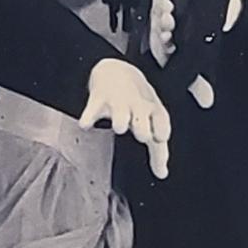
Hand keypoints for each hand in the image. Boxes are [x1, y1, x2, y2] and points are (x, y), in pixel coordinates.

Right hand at [80, 58, 170, 177]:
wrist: (116, 71)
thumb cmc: (138, 103)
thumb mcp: (152, 120)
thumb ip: (158, 150)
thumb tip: (162, 175)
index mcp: (152, 111)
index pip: (161, 121)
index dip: (161, 130)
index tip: (159, 138)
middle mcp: (136, 106)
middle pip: (141, 120)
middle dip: (142, 128)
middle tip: (141, 135)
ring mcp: (117, 102)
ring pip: (120, 112)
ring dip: (120, 120)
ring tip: (119, 127)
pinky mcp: (98, 99)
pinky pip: (92, 108)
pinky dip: (88, 117)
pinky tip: (86, 125)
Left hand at [150, 0, 214, 104]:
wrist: (211, 15)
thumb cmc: (198, 44)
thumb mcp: (199, 64)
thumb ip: (199, 83)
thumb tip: (207, 102)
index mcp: (167, 45)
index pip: (164, 44)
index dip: (165, 40)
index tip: (168, 37)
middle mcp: (164, 28)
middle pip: (160, 25)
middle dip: (163, 22)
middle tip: (168, 18)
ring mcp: (165, 10)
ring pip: (160, 9)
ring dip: (163, 6)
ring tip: (168, 4)